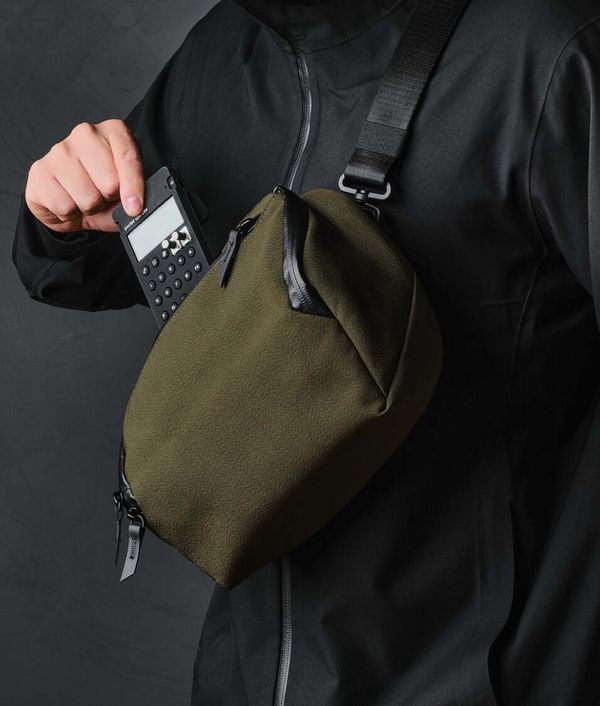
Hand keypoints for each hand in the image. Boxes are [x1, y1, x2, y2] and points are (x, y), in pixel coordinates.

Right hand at [25, 119, 144, 233]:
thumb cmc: (100, 191)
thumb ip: (134, 197)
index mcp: (113, 132)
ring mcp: (59, 150)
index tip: (135, 208)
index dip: (134, 187)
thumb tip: (133, 208)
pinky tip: (68, 201)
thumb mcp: (125, 192)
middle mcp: (85, 134)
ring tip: (84, 198)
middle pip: (111, 183)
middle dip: (109, 199)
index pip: (128, 158)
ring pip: (89, 198)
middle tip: (102, 195)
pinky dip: (69, 214)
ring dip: (90, 209)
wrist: (66, 201)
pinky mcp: (39, 170)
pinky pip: (65, 207)